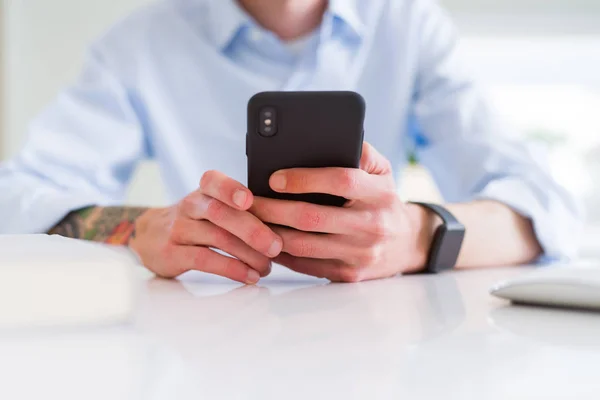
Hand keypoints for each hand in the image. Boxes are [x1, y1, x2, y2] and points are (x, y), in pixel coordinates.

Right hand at [129, 171, 282, 282]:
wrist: (149, 236)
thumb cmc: (198, 221)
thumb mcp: (213, 206)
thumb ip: (242, 209)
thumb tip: (288, 219)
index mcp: (204, 190)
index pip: (214, 181)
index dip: (230, 189)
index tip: (248, 200)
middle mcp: (190, 206)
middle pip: (220, 213)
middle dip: (252, 230)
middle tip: (276, 246)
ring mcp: (179, 229)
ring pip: (216, 238)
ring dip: (247, 254)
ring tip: (267, 267)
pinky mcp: (172, 253)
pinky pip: (204, 260)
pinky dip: (231, 269)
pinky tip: (249, 276)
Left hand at [250, 143, 436, 282]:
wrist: (407, 244)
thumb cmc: (383, 200)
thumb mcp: (382, 171)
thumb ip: (361, 151)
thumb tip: (332, 135)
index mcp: (379, 193)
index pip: (340, 181)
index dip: (304, 179)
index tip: (274, 178)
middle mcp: (372, 225)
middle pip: (312, 217)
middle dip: (273, 209)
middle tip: (248, 201)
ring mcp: (360, 254)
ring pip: (304, 246)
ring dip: (271, 233)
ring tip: (250, 220)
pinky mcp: (348, 274)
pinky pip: (306, 266)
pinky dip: (282, 254)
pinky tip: (266, 240)